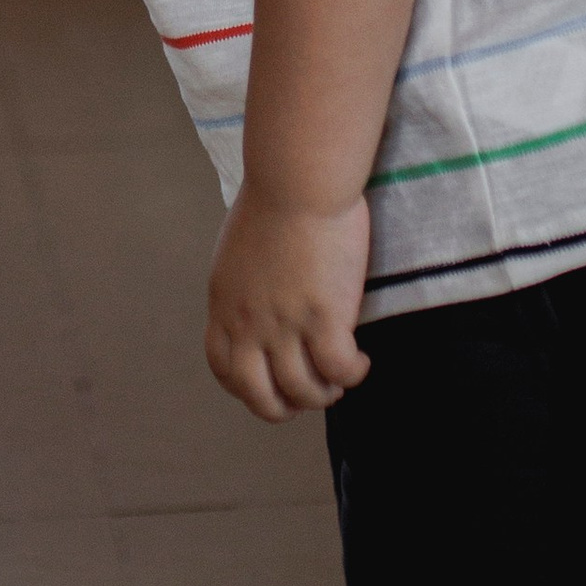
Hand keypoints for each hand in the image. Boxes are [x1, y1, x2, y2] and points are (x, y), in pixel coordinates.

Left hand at [206, 192, 371, 421]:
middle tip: (310, 395)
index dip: (248, 388)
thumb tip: (264, 296)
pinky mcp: (324, 317)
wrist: (297, 178)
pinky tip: (361, 360)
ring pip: (303, 390)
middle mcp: (248, 323)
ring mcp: (285, 324)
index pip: (224, 370)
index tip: (272, 386)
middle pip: (259, 396)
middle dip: (285, 407)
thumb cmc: (276, 196)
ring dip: (324, 393)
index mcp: (225, 305)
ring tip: (341, 379)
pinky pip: (338, 369)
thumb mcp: (240, 249)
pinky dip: (351, 373)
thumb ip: (247, 283)